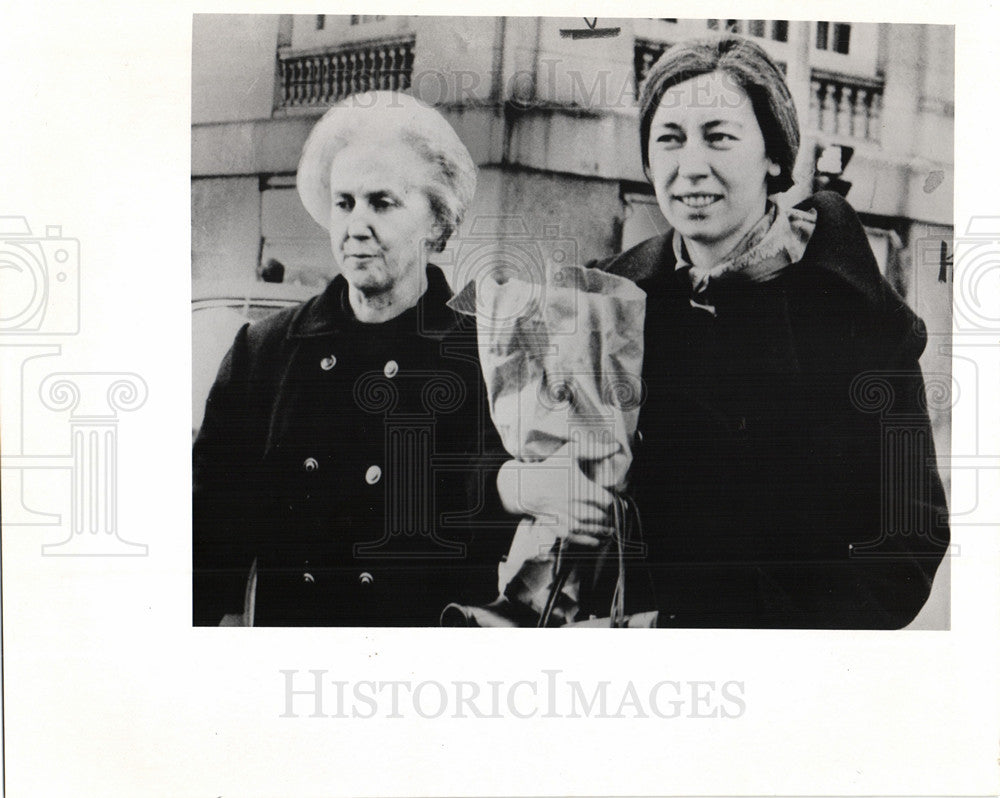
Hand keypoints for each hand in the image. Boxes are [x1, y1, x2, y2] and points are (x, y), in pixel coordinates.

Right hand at [496, 444, 614, 546]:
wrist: (525, 484)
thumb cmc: (550, 467)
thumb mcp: (570, 452)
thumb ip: (595, 450)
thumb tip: (616, 446)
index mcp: (577, 486)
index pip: (604, 499)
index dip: (609, 499)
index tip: (608, 497)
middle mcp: (571, 503)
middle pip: (598, 515)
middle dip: (606, 515)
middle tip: (608, 513)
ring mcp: (562, 516)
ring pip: (588, 527)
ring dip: (600, 529)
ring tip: (608, 529)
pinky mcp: (556, 525)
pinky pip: (574, 537)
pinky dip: (586, 540)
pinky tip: (596, 541)